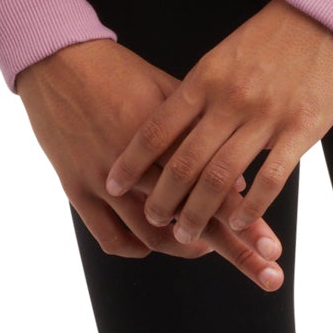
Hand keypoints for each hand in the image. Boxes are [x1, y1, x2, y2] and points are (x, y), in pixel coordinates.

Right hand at [15, 37, 288, 291]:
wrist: (58, 59)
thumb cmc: (119, 70)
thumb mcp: (167, 90)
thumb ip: (200, 132)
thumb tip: (237, 178)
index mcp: (164, 136)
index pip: (214, 186)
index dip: (246, 218)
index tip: (273, 244)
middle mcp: (136, 165)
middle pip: (191, 219)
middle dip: (233, 249)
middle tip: (267, 272)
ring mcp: (103, 182)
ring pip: (152, 235)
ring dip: (185, 249)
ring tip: (208, 251)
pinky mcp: (76, 189)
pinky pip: (110, 238)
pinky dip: (137, 248)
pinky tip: (157, 244)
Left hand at [103, 0, 332, 246]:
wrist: (328, 12)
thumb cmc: (276, 32)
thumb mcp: (227, 54)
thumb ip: (204, 90)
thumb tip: (177, 128)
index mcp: (208, 77)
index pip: (158, 127)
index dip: (132, 161)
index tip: (112, 184)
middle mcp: (230, 98)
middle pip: (184, 161)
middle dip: (163, 198)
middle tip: (152, 219)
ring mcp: (266, 115)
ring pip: (222, 177)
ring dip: (199, 211)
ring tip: (187, 234)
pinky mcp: (302, 128)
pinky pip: (271, 178)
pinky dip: (250, 206)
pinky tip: (238, 221)